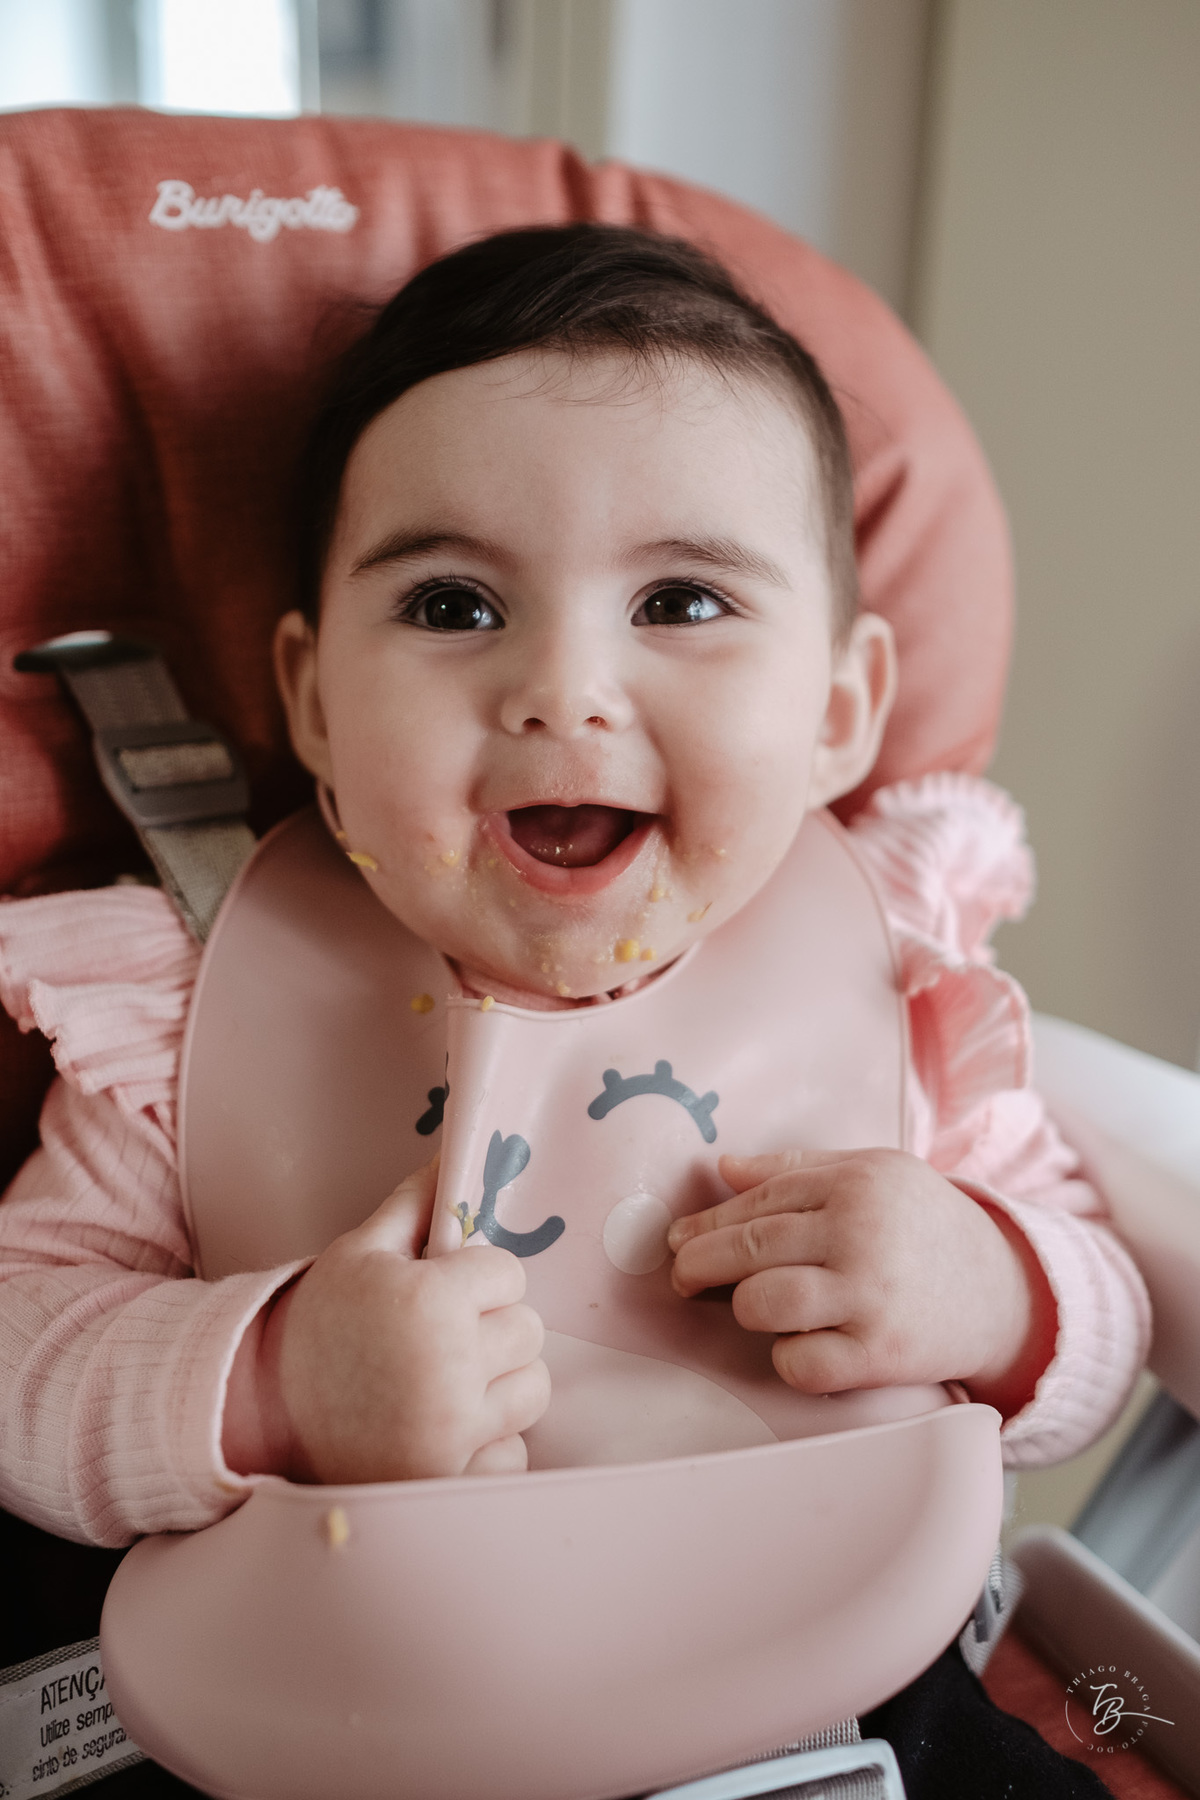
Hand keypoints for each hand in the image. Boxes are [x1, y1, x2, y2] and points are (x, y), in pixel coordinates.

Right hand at [226, 1158, 549, 1482]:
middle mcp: (449, 1370)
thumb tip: (454, 1154)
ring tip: (449, 1380)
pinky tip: (444, 1428)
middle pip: (528, 1331)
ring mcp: (452, 1434)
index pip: (508, 1273)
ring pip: (533, 1389)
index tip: (444, 1290)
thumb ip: (414, 1204)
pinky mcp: (450, 1481)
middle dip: (493, 1326)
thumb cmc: (317, 1325)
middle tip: (445, 1336)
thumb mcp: (357, 1252)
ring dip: (501, 1383)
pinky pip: (513, 1453)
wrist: (262, 1415)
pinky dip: (488, 1444)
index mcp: (429, 1303)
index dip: (478, 1278)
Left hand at [668, 1149, 1055, 1413]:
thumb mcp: (875, 1174)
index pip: (758, 1200)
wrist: (1006, 1292)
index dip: (707, 1221)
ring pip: (763, 1303)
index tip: (678, 1239)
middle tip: (682, 1277)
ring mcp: (871, 1297)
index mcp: (856, 1182)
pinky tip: (799, 1347)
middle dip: (699, 1264)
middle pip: (748, 1249)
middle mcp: (861, 1234)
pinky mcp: (882, 1356)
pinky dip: (788, 1360)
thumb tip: (721, 1168)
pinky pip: (800, 1364)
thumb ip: (797, 1169)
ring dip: (745, 1308)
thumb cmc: (926, 1226)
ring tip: (752, 1306)